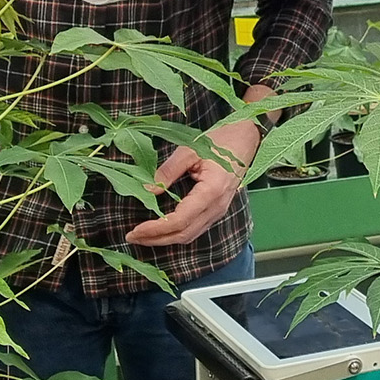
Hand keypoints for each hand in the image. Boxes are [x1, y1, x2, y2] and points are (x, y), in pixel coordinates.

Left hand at [124, 119, 258, 246]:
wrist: (246, 140)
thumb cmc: (220, 141)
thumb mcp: (189, 150)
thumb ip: (168, 171)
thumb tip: (147, 190)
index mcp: (211, 192)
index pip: (179, 220)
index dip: (156, 229)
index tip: (136, 230)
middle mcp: (217, 207)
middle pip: (184, 234)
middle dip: (156, 239)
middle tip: (133, 237)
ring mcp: (219, 211)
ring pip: (190, 235)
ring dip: (165, 239)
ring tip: (143, 236)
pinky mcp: (217, 210)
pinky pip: (196, 229)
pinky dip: (177, 233)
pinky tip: (162, 229)